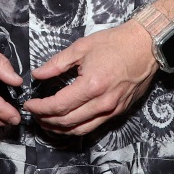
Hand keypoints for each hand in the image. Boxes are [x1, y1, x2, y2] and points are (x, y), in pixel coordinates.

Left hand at [24, 20, 157, 135]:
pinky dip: (76, 128)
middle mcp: (102, 103)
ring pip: (80, 130)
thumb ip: (56, 63)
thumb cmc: (113, 43)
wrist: (144, 47)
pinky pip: (93, 127)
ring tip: (46, 121)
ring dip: (59, 129)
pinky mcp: (118, 112)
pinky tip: (66, 122)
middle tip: (34, 114)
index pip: (58, 106)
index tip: (29, 105)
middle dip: (46, 120)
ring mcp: (111, 110)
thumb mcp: (81, 47)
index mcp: (91, 85)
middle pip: (67, 122)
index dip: (40, 108)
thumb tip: (37, 74)